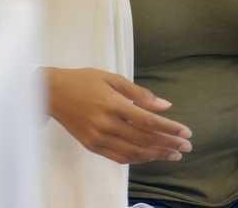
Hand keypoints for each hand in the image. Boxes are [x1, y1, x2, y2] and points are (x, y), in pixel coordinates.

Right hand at [43, 67, 192, 164]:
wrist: (50, 93)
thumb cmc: (84, 81)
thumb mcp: (112, 78)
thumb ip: (139, 93)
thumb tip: (165, 106)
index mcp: (113, 105)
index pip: (148, 122)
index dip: (169, 129)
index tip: (186, 132)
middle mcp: (106, 124)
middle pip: (144, 139)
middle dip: (168, 144)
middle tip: (187, 147)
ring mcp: (98, 138)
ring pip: (133, 152)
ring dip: (156, 155)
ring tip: (173, 155)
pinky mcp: (91, 146)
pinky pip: (118, 157)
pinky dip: (137, 158)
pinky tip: (150, 156)